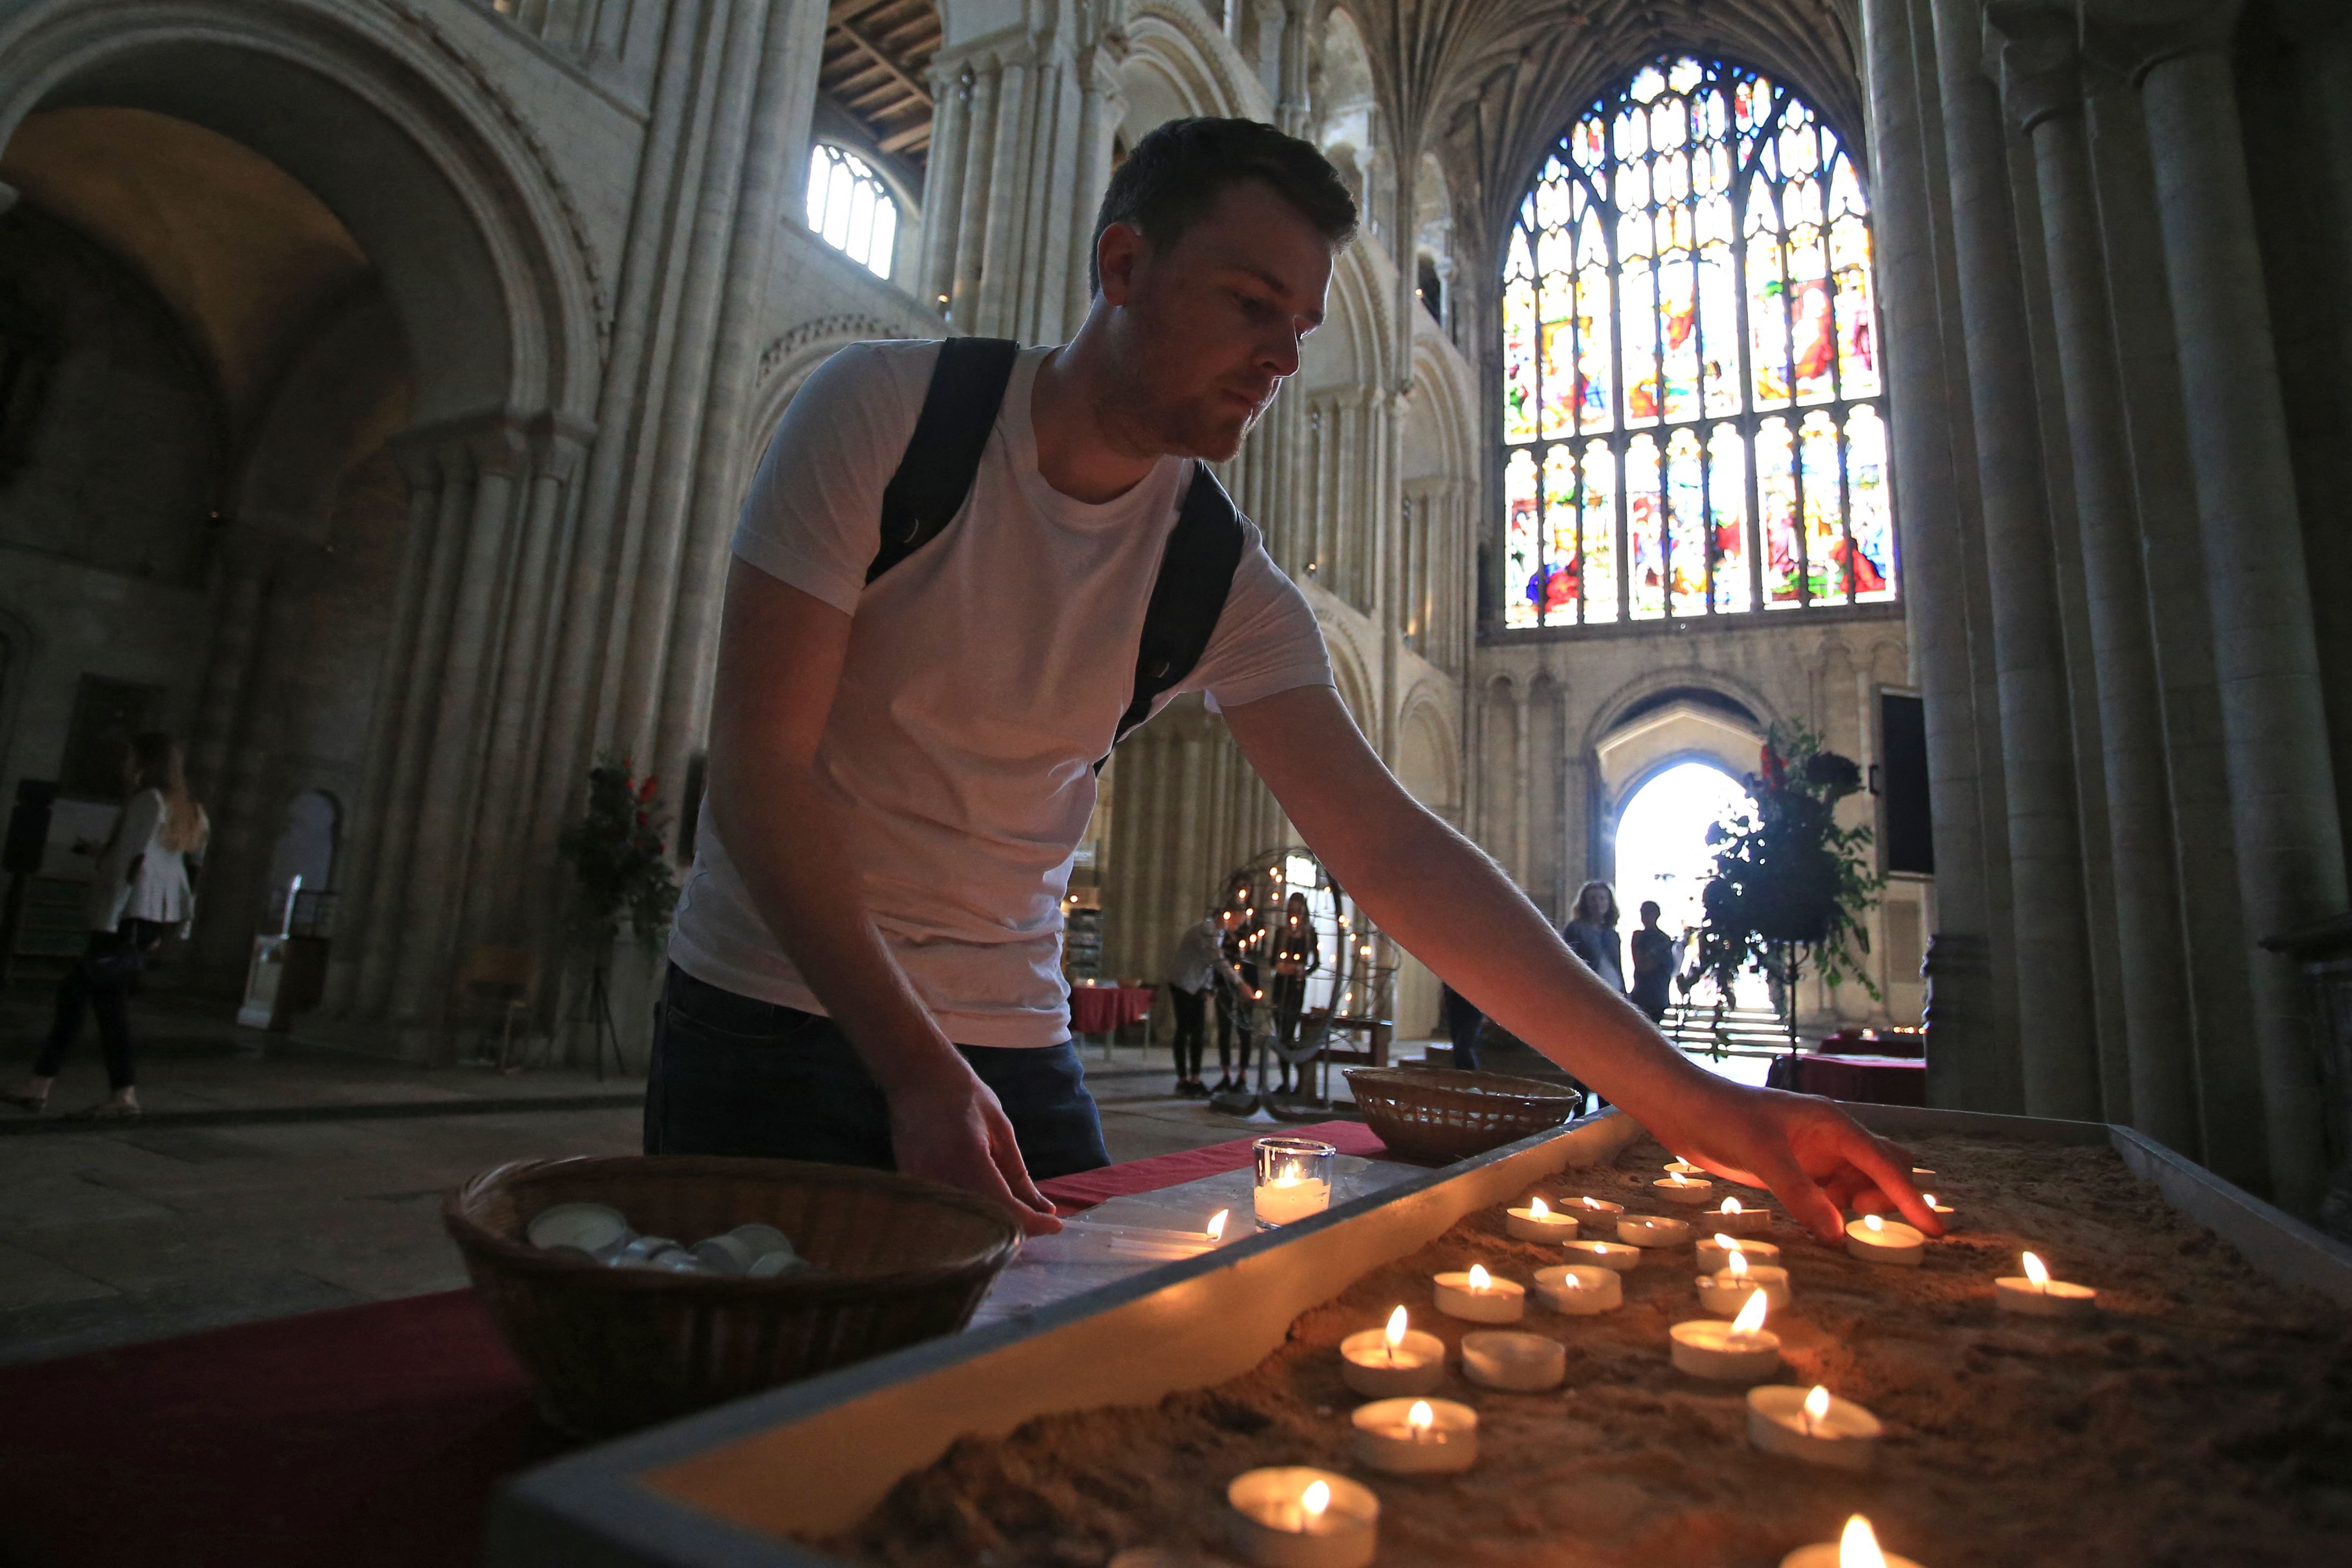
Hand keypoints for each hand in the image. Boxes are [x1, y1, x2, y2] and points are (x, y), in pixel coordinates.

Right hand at [885, 1062, 1062, 1235]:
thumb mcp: (1000, 1128)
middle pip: (985, 1227)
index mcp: (967, 1158)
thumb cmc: (963, 1095)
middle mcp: (940, 1177)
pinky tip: (987, 1205)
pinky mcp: (910, 1187)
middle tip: (1037, 1216)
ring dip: (994, 1227)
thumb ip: (1019, 1174)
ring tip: (1015, 1210)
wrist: (917, 1077)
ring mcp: (920, 1185)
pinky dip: (972, 1218)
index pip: (1004, 1209)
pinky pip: (947, 1215)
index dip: (1034, 1224)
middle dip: (1017, 1228)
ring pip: (965, 1226)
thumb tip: (1044, 1209)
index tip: (1056, 1225)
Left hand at [1653, 1080, 1942, 1244]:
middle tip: (1857, 1218)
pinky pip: (1831, 1196)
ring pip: (1859, 1185)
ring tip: (1835, 1224)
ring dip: (1859, 1208)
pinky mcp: (1796, 1172)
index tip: (1935, 1230)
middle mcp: (1832, 1139)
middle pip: (1885, 1170)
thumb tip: (1838, 1236)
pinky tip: (1820, 1226)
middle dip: (1888, 1198)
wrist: (1684, 1109)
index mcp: (1834, 1125)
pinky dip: (1834, 1213)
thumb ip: (1801, 1195)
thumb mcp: (1762, 1155)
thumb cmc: (1723, 1118)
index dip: (1911, 1198)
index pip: (1885, 1165)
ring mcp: (1815, 1156)